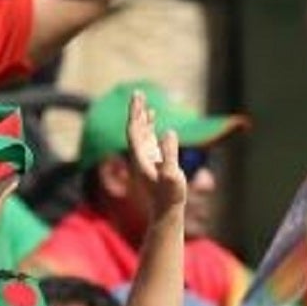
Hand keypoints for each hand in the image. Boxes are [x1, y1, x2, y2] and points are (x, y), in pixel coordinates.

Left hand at [127, 93, 186, 219]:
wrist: (165, 213)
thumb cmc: (169, 196)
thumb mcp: (172, 175)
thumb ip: (169, 153)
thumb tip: (169, 131)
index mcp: (141, 158)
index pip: (134, 130)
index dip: (135, 113)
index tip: (137, 98)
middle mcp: (140, 157)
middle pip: (135, 129)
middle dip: (136, 111)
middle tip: (137, 93)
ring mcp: (145, 160)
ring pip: (141, 134)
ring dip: (142, 118)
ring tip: (145, 104)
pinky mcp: (152, 163)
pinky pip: (148, 140)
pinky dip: (149, 128)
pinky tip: (153, 121)